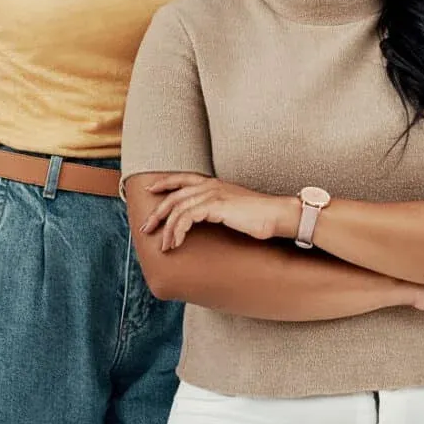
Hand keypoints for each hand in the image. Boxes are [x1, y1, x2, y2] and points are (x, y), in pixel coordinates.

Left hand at [141, 173, 296, 248]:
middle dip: (157, 212)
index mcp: (213, 183)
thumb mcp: (233, 209)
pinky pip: (186, 217)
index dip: (164, 182)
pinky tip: (176, 243)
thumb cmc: (260, 216)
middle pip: (174, 195)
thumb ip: (218, 209)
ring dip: (167, 228)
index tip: (150, 189)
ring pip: (178, 208)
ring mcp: (212, 194)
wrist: (278, 215)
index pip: (182, 178)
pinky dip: (178, 230)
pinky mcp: (215, 206)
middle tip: (146, 228)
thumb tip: (206, 219)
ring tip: (163, 245)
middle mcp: (210, 185)